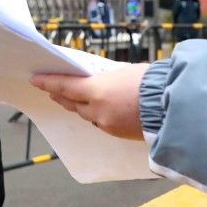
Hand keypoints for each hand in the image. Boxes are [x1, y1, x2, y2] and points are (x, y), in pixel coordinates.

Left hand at [31, 63, 149, 139]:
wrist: (172, 106)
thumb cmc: (152, 82)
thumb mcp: (127, 72)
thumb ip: (109, 79)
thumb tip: (104, 82)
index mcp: (97, 90)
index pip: (65, 86)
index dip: (49, 82)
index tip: (35, 80)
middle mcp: (98, 110)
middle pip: (73, 104)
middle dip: (62, 96)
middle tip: (52, 90)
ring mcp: (108, 124)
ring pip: (88, 115)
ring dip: (80, 107)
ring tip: (76, 100)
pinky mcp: (119, 134)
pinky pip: (102, 124)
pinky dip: (98, 115)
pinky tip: (102, 110)